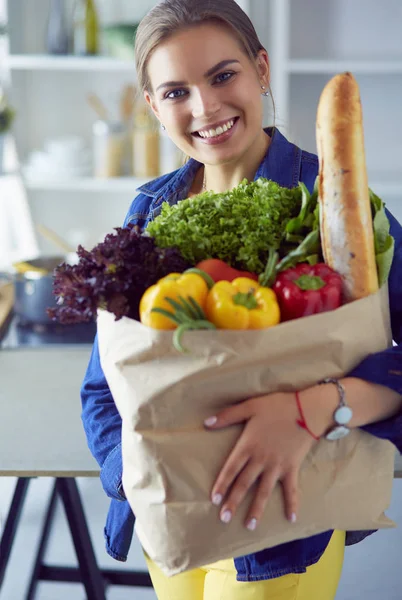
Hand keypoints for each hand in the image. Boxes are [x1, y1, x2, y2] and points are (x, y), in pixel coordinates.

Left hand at [204, 392, 315, 529]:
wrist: (306, 410)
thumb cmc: (277, 406)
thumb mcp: (249, 406)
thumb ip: (227, 416)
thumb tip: (205, 422)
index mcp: (248, 445)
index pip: (231, 469)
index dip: (222, 484)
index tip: (214, 499)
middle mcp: (260, 460)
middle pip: (244, 484)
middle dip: (233, 501)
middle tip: (224, 518)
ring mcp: (277, 466)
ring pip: (264, 491)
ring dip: (256, 509)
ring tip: (249, 525)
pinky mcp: (292, 468)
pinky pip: (292, 489)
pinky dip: (292, 504)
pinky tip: (291, 519)